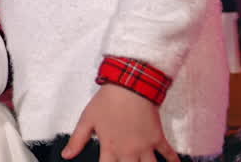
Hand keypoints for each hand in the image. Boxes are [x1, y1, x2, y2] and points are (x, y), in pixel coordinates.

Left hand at [62, 85, 178, 161]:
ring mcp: (145, 146)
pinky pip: (169, 154)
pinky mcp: (158, 138)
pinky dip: (174, 161)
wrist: (129, 85)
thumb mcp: (87, 120)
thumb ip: (77, 140)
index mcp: (110, 148)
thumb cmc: (106, 102)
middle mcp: (129, 151)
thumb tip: (66, 156)